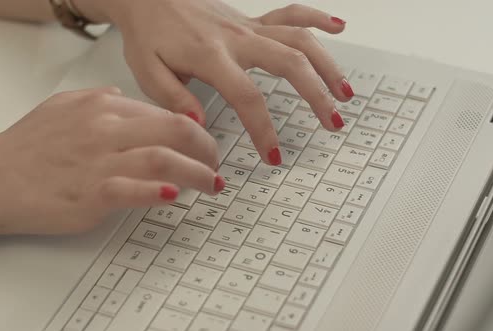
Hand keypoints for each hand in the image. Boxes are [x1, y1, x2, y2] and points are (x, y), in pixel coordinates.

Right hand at [0, 87, 222, 236]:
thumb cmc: (24, 148)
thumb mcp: (62, 106)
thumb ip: (98, 101)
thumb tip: (125, 99)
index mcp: (102, 108)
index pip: (165, 114)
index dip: (196, 131)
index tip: (205, 146)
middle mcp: (105, 129)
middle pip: (175, 130)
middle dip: (207, 149)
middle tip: (216, 165)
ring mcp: (99, 162)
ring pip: (164, 158)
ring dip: (198, 172)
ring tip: (212, 183)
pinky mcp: (90, 194)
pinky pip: (134, 189)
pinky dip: (159, 191)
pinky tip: (176, 195)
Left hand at [77, 1, 353, 164]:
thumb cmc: (147, 33)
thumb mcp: (148, 71)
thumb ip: (174, 99)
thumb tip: (199, 126)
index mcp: (211, 56)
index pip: (248, 97)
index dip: (264, 129)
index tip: (273, 155)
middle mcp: (237, 38)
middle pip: (289, 64)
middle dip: (317, 95)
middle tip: (334, 123)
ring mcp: (248, 26)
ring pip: (299, 39)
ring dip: (327, 65)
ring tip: (346, 92)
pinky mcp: (251, 20)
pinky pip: (290, 13)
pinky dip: (316, 19)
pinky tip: (337, 28)